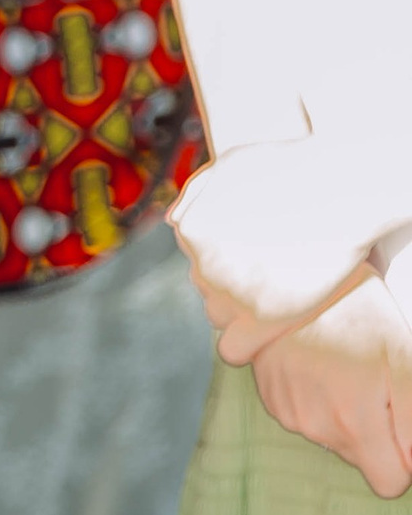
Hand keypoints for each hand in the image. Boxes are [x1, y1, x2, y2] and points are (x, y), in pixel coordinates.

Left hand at [170, 143, 368, 334]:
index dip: (228, 256)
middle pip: (207, 287)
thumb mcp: (230, 166)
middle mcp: (204, 264)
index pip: (196, 258)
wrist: (343, 188)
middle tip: (275, 269)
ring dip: (243, 308)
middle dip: (235, 281)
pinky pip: (233, 348)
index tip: (257, 252)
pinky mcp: (263, 318)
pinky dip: (245, 343)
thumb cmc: (292, 169)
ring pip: (220, 315)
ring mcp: (231, 293)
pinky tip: (267, 330)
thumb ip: (196, 194)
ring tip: (282, 289)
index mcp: (191, 232)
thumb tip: (171, 222)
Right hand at [243, 270, 411, 497]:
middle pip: (362, 457)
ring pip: (333, 437)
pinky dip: (317, 400)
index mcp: (354, 424)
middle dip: (375, 431)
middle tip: (372, 383)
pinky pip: (306, 418)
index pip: (388, 482)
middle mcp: (316, 427)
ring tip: (343, 369)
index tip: (402, 425)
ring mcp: (288, 414)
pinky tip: (319, 366)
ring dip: (344, 414)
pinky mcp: (271, 399)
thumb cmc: (359, 316)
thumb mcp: (404, 364)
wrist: (294, 277)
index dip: (404, 459)